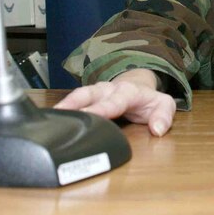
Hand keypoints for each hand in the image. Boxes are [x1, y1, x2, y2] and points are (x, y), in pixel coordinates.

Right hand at [54, 69, 176, 136]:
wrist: (137, 85)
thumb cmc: (149, 99)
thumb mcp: (164, 105)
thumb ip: (164, 116)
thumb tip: (158, 129)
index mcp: (127, 92)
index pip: (113, 101)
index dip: (102, 108)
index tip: (91, 114)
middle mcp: (107, 89)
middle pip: (88, 94)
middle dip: (74, 103)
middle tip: (60, 115)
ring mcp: (95, 92)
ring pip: (77, 95)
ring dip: (64, 105)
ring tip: (49, 117)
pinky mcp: (87, 97)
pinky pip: (73, 101)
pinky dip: (63, 109)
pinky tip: (51, 119)